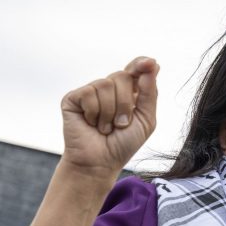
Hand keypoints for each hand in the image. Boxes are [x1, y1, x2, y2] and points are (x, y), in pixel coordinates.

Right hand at [59, 56, 158, 179]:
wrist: (100, 163)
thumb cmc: (123, 144)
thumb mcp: (146, 120)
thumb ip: (150, 93)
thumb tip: (152, 64)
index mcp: (128, 92)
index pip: (135, 69)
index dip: (141, 64)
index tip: (149, 63)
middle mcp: (109, 88)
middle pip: (122, 76)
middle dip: (126, 104)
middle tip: (121, 124)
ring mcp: (90, 92)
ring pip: (106, 85)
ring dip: (110, 113)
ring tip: (105, 127)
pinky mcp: (73, 98)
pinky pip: (89, 94)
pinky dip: (94, 113)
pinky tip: (91, 124)